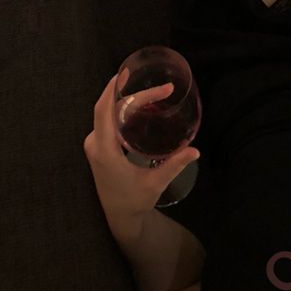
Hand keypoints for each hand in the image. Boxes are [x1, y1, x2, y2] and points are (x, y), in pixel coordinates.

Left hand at [83, 74, 199, 230]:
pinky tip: (144, 109)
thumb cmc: (135, 201)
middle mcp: (95, 144)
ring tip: (157, 95)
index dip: (111, 89)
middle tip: (164, 90)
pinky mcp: (99, 148)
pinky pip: (109, 121)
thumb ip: (174, 165)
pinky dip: (125, 111)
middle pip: (110, 108)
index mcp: (104, 150)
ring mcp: (95, 145)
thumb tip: (195, 150)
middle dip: (135, 94)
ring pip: (109, 113)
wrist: (120, 217)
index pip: (103, 111)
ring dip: (131, 102)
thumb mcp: (156, 183)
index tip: (124, 73)